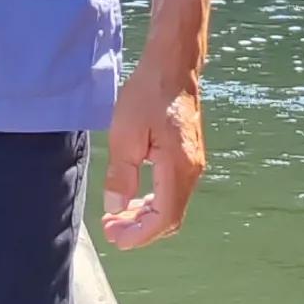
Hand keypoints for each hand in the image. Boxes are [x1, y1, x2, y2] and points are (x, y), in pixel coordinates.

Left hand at [103, 49, 205, 246]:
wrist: (172, 66)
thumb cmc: (148, 94)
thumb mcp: (125, 134)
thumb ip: (121, 175)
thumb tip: (116, 208)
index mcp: (178, 167)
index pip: (164, 218)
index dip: (139, 235)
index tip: (115, 238)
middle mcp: (192, 171)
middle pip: (170, 218)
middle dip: (140, 230)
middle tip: (110, 230)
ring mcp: (193, 164)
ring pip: (173, 207)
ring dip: (146, 218)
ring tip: (117, 218)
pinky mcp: (189, 157)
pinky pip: (173, 192)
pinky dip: (154, 203)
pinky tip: (134, 199)